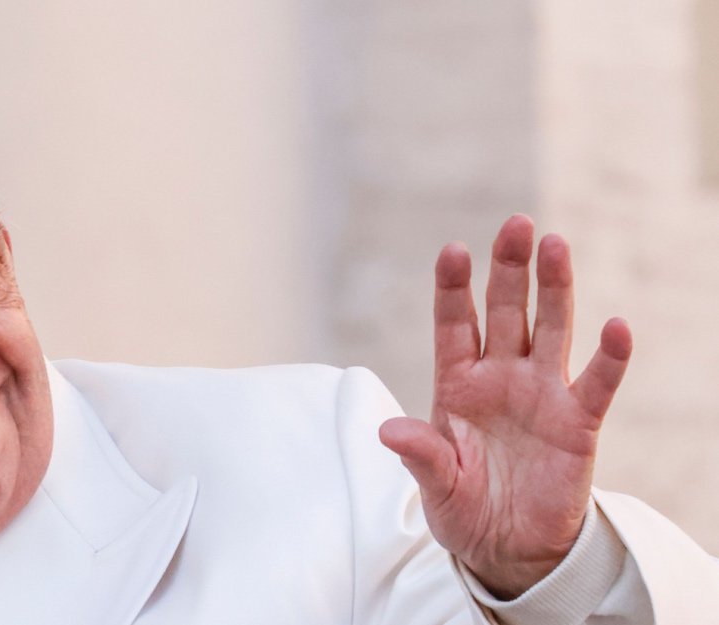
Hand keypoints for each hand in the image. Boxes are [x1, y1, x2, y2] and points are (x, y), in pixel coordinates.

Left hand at [378, 214, 632, 598]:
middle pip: (505, 312)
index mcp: (456, 384)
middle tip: (516, 224)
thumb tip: (388, 431)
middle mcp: (500, 378)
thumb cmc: (463, 507)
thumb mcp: (434, 484)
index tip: (453, 250)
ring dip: (555, 290)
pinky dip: (609, 358)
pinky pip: (597, 384)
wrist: (507, 549)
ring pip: (551, 330)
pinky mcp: (578, 424)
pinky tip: (617, 326)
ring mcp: (541, 395)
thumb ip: (419, 455)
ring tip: (556, 246)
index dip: (454, 288)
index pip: (454, 325)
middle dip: (509, 269)